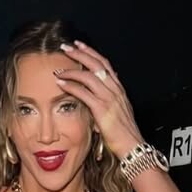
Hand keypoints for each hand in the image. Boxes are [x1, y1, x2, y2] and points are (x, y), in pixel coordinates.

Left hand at [54, 40, 142, 159]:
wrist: (132, 145)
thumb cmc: (125, 132)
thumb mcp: (120, 111)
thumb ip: (111, 99)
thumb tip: (103, 91)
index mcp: (119, 88)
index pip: (104, 64)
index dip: (91, 52)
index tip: (79, 45)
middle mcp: (115, 89)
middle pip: (96, 64)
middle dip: (80, 53)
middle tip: (66, 47)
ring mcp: (109, 98)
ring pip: (88, 76)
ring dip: (72, 70)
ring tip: (59, 68)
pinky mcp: (102, 109)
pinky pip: (83, 93)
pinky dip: (70, 86)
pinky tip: (61, 83)